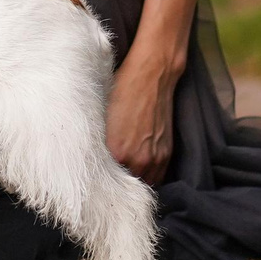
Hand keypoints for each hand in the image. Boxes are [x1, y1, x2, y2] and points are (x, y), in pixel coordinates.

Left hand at [105, 44, 180, 182]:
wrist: (152, 75)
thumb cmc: (123, 90)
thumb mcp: (102, 117)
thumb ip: (100, 143)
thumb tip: (94, 158)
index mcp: (117, 151)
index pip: (107, 179)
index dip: (102, 179)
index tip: (97, 178)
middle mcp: (138, 159)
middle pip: (125, 184)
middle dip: (118, 182)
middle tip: (110, 178)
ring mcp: (155, 158)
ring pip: (143, 183)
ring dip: (135, 180)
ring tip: (125, 174)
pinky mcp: (167, 153)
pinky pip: (157, 176)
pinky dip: (148, 175)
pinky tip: (139, 168)